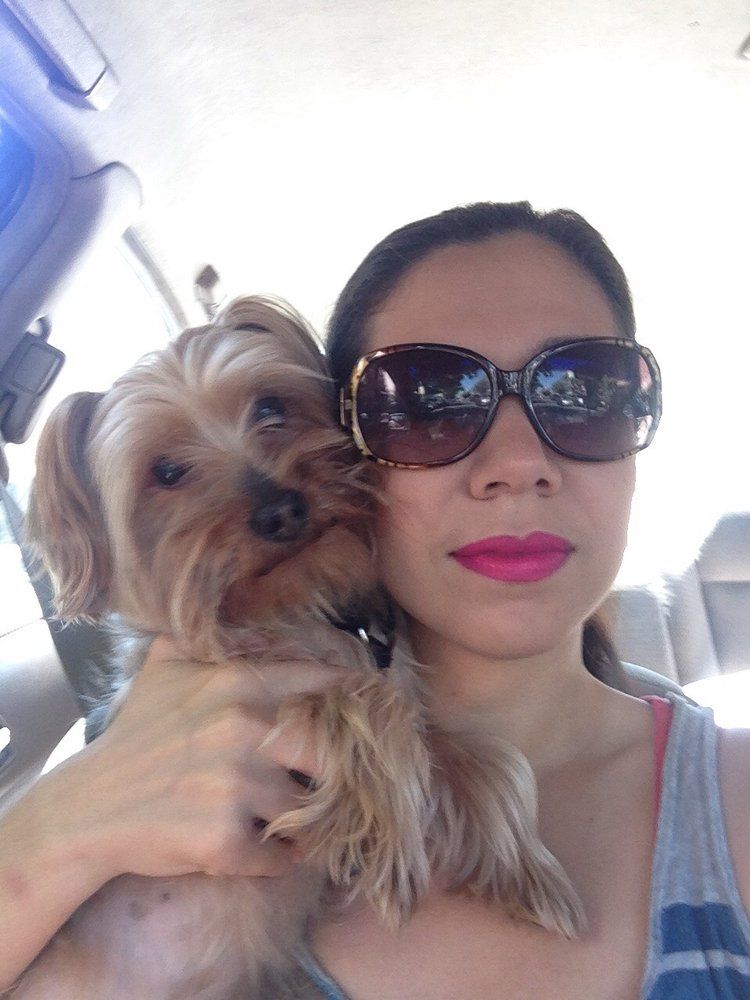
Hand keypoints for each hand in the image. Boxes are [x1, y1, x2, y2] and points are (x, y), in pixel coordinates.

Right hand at [35, 637, 347, 885]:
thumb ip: (212, 637)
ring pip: (307, 808)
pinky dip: (279, 857)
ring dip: (305, 818)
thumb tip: (254, 621)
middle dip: (338, 770)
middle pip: (333, 750)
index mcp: (238, 684)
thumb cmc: (136, 735)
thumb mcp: (166, 666)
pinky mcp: (224, 841)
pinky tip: (266, 849)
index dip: (352, 704)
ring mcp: (235, 787)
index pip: (324, 685)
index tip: (369, 717)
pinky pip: (281, 855)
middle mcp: (243, 730)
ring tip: (288, 817)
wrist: (89, 808)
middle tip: (332, 782)